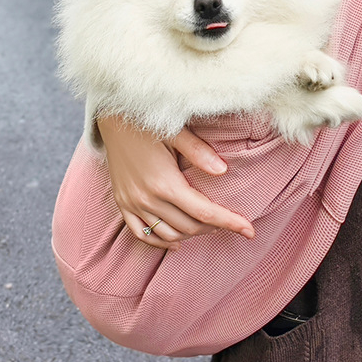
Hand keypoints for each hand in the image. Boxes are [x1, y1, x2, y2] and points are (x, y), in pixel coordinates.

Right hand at [97, 116, 255, 250]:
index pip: (204, 213)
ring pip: (168, 234)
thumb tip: (224, 171)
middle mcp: (147, 199)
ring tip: (209, 227)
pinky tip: (176, 242)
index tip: (249, 231)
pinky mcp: (122, 203)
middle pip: (189, 226)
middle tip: (232, 221)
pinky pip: (142, 233)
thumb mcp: (176, 132)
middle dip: (214, 227)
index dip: (229, 223)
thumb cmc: (146, 122)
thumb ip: (199, 152)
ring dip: (192, 235)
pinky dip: (160, 241)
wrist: (111, 119)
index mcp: (164, 183)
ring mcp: (132, 204)